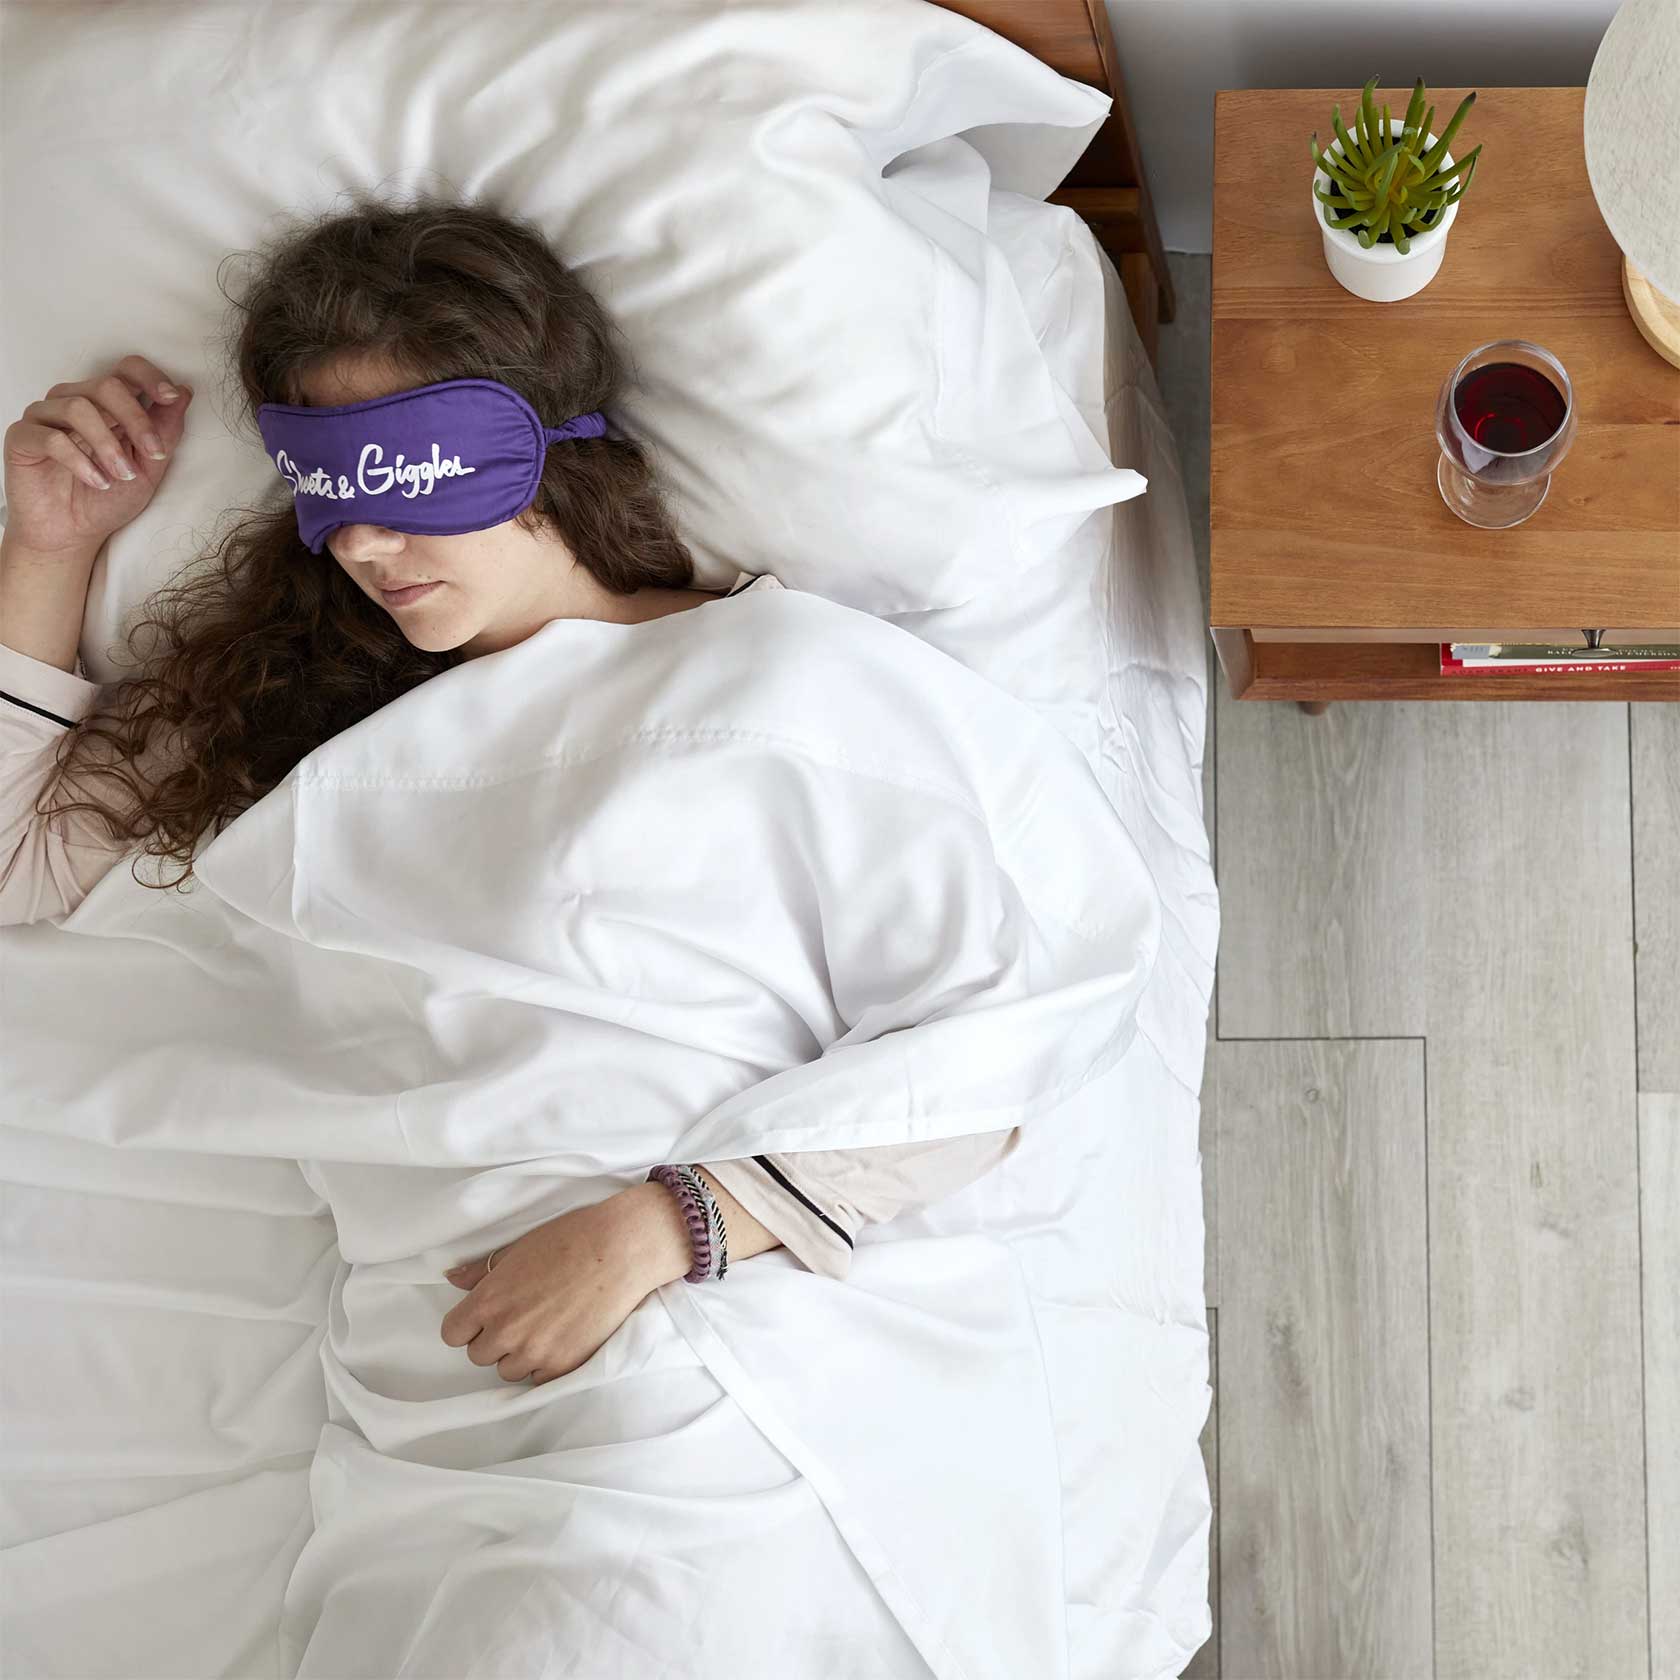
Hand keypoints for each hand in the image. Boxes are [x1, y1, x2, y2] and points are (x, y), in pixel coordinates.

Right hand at [3, 357, 192, 557]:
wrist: (72, 534)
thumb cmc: (109, 499)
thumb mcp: (149, 467)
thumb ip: (165, 431)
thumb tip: (184, 392)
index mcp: (108, 404)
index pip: (126, 369)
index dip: (150, 377)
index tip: (171, 398)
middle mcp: (75, 401)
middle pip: (107, 385)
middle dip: (137, 419)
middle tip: (154, 454)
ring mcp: (45, 416)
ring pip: (79, 407)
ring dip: (109, 445)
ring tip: (122, 476)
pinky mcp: (22, 437)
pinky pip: (50, 437)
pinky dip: (79, 461)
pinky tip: (97, 482)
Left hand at [440, 1186, 686, 1385]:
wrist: (620, 1250)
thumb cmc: (570, 1239)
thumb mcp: (519, 1248)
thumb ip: (482, 1271)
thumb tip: (452, 1279)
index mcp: (488, 1301)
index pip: (452, 1334)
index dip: (468, 1325)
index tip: (485, 1317)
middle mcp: (505, 1331)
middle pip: (479, 1355)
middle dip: (495, 1339)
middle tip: (524, 1316)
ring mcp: (534, 1352)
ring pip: (508, 1370)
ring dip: (520, 1354)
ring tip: (546, 1325)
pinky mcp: (562, 1366)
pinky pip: (538, 1378)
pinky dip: (546, 1363)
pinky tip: (562, 1336)